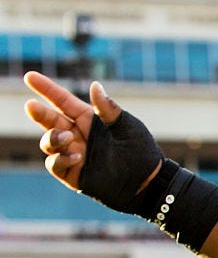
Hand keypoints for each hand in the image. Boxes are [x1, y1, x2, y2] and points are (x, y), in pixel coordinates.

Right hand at [24, 72, 162, 210]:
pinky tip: (76, 156)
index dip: (47, 89)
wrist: (148, 181)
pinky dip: (60, 159)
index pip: (63, 102)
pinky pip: (55, 164)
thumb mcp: (126, 125)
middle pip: (50, 121)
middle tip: (31, 105)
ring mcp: (74, 154)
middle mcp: (78, 135)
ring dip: (52, 138)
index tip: (30, 76)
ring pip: (48, 142)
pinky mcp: (73, 174)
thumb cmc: (140, 150)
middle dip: (39, 113)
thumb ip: (108, 108)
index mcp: (90, 120)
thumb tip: (94, 85)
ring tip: (67, 138)